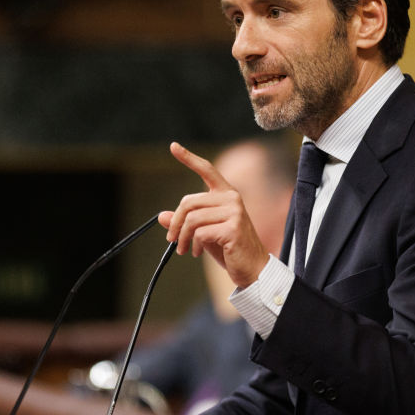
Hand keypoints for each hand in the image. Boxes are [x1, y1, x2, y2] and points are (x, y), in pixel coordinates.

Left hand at [159, 142, 268, 287]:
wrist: (252, 268)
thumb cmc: (228, 248)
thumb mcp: (203, 233)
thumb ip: (185, 222)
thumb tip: (162, 216)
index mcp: (226, 194)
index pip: (207, 170)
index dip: (189, 158)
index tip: (173, 146)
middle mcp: (232, 198)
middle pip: (189, 202)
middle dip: (176, 223)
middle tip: (171, 239)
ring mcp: (234, 212)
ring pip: (192, 219)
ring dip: (182, 237)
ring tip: (183, 249)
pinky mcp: (233, 228)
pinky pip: (200, 233)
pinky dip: (194, 244)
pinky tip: (198, 252)